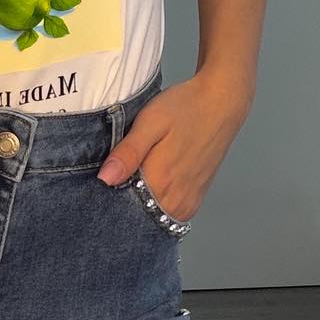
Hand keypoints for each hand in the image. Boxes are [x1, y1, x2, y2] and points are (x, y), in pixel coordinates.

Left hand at [96, 71, 252, 222]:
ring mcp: (188, 202)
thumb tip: (105, 179)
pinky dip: (155, 202)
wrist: (220, 103)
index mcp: (162, 183)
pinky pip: (168, 212)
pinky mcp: (195, 199)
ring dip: (139, 202)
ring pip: (153, 216)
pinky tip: (148, 181)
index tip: (98, 184)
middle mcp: (177, 200)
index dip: (108, 197)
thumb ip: (128, 153)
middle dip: (122, 202)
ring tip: (132, 175)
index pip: (123, 209)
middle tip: (114, 175)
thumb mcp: (149, 123)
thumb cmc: (185, 108)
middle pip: (139, 216)